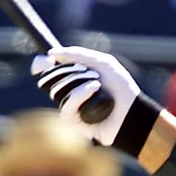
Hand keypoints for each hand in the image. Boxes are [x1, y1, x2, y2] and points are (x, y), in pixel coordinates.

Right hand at [31, 46, 160, 153]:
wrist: (133, 111)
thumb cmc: (121, 88)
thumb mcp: (103, 63)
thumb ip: (78, 55)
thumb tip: (51, 53)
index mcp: (72, 78)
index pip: (47, 71)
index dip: (42, 64)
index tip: (46, 59)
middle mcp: (68, 93)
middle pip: (49, 78)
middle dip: (68, 70)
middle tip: (85, 70)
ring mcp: (69, 108)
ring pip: (56, 90)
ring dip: (78, 80)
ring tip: (98, 83)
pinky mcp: (73, 122)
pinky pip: (66, 104)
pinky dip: (80, 93)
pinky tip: (95, 89)